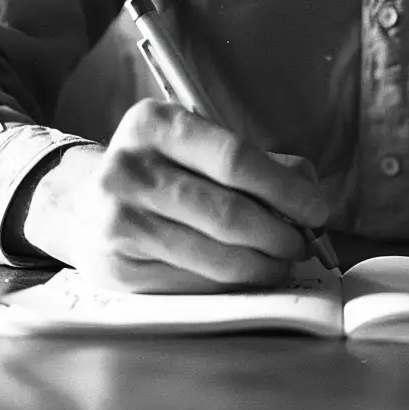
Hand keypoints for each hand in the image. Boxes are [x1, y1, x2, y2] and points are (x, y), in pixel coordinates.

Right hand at [17, 99, 328, 290]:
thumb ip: (263, 166)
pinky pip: (196, 285)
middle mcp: (127, 167)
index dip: (287, 191)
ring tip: (280, 263)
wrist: (90, 207)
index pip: (235, 159)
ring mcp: (117, 219)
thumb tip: (311, 195)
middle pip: (230, 213)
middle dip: (281, 236)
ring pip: (218, 256)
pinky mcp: (118, 268)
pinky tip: (244, 277)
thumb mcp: (203, 151)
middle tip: (301, 246)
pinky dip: (232, 285)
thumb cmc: (169, 177)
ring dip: (264, 266)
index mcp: (154, 124)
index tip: (318, 212)